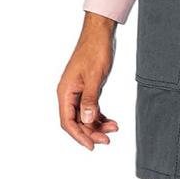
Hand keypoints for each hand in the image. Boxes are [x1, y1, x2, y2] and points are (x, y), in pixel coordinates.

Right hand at [57, 11, 119, 149]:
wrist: (100, 32)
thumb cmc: (95, 50)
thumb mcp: (95, 76)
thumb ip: (90, 99)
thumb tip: (86, 120)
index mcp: (65, 91)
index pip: (67, 122)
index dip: (79, 136)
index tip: (92, 146)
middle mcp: (69, 93)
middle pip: (76, 121)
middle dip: (91, 132)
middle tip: (108, 139)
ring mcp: (78, 91)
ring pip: (85, 115)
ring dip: (97, 124)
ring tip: (113, 129)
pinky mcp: (87, 87)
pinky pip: (90, 107)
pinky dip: (99, 115)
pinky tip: (110, 120)